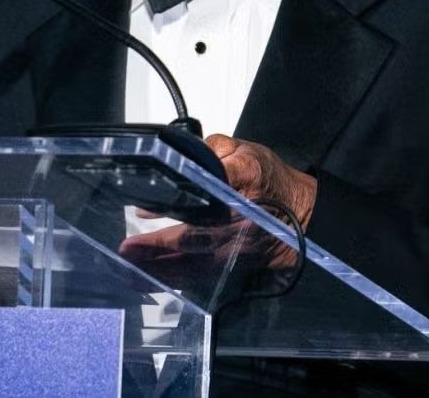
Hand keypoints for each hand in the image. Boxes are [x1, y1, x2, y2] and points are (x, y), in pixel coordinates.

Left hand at [119, 135, 315, 277]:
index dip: (176, 201)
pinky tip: (150, 279)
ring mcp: (235, 247)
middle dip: (157, 246)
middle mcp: (238, 220)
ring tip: (129, 267)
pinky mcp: (232, 264)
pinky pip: (199, 276)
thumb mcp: (248, 150)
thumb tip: (185, 151)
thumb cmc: (272, 181)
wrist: (301, 215)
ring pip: (193, 263)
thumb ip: (215, 147)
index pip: (207, 190)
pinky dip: (173, 279)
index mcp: (244, 183)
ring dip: (159, 268)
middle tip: (127, 249)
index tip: (147, 208)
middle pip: (194, 236)